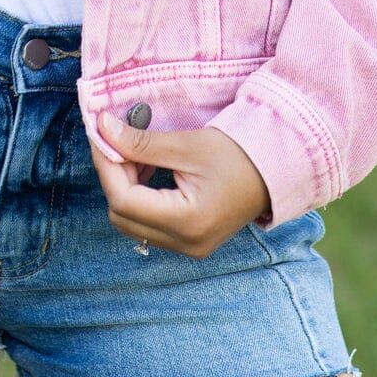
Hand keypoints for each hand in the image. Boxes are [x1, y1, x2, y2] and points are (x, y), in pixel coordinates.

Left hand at [90, 111, 271, 257]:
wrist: (276, 170)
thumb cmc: (237, 153)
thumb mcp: (186, 144)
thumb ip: (140, 142)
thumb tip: (102, 129)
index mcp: (187, 221)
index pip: (124, 200)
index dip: (106, 165)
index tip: (101, 134)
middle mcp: (185, 243)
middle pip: (123, 216)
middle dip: (113, 177)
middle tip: (117, 142)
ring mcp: (188, 247)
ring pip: (132, 223)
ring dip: (124, 187)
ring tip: (134, 153)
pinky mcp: (190, 242)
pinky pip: (149, 225)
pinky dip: (140, 198)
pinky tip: (147, 170)